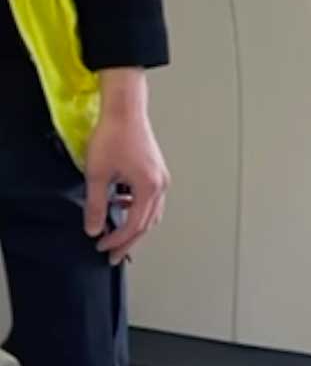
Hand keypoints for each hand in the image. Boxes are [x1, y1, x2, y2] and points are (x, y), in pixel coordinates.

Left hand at [84, 68, 168, 266]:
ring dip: (134, 225)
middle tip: (113, 254)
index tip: (102, 247)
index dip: (117, 240)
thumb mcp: (97, 175)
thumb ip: (95, 205)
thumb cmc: (113, 136)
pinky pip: (150, 199)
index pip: (134, 226)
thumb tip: (94, 227)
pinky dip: (137, 208)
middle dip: (129, 241)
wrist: (125, 111)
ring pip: (151, 213)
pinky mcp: (157, 171)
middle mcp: (160, 185)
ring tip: (115, 231)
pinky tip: (120, 203)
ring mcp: (161, 178)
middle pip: (147, 223)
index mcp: (148, 188)